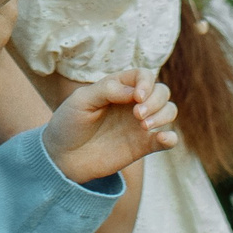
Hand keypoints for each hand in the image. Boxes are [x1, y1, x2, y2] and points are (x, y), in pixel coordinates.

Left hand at [41, 70, 179, 186]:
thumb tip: (135, 92)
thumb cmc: (69, 123)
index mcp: (118, 88)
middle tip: (137, 115)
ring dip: (163, 115)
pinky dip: (171, 138)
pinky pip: (167, 140)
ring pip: (169, 111)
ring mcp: (139, 124)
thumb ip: (107, 90)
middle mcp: (133, 104)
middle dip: (155, 100)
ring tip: (144, 126)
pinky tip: (163, 138)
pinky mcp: (142, 146)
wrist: (62, 157)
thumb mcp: (81, 101)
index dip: (146, 83)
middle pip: (162, 92)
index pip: (144, 76)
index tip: (137, 97)